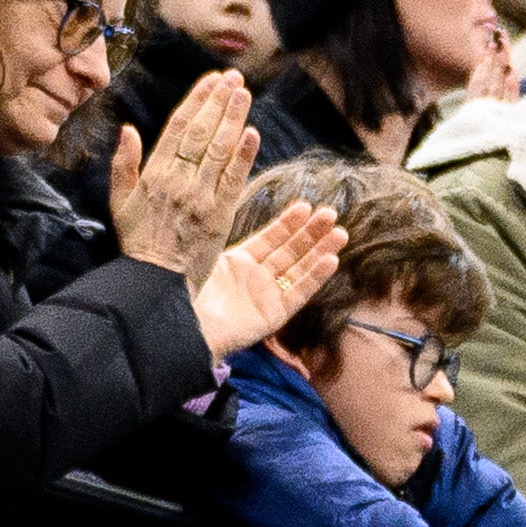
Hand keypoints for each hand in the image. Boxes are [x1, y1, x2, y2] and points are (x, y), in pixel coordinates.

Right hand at [109, 73, 261, 278]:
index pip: (178, 127)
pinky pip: (233, 181)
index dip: (197, 100)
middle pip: (202, 133)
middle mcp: (177, 180)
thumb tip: (128, 129)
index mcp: (154, 173)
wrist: (154, 279)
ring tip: (244, 93)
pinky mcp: (219, 216)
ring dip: (233, 119)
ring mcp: (200, 197)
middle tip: (235, 78)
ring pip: (218, 151)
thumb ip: (123, 164)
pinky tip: (252, 133)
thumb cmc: (137, 240)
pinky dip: (242, 156)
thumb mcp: (120, 200)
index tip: (212, 79)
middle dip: (219, 102)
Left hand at [183, 198, 343, 360]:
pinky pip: (299, 292)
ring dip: (321, 251)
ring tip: (341, 233)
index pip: (269, 238)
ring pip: (300, 269)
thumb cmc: (186, 287)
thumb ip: (220, 233)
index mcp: (236, 261)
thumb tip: (222, 202)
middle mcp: (255, 277)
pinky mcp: (275, 314)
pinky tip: (331, 260)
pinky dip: (315, 277)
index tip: (306, 206)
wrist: (184, 324)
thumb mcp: (204, 253)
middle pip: (290, 251)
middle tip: (331, 214)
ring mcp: (266, 295)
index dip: (288, 223)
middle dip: (311, 232)